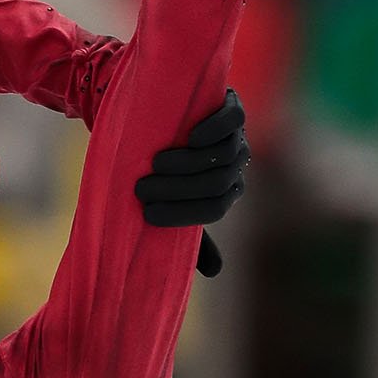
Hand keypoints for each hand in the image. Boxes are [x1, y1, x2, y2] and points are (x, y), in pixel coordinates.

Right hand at [132, 87, 250, 277]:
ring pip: (222, 155)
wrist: (161, 115)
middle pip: (215, 183)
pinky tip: (189, 137)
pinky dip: (213, 131)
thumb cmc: (162, 167)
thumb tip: (216, 273)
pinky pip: (232, 121)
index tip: (147, 214)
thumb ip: (191, 232)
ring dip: (187, 163)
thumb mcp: (172, 199)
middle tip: (141, 188)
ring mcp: (236, 134)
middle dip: (176, 189)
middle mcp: (236, 166)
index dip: (181, 214)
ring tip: (155, 164)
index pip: (212, 209)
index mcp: (226, 192)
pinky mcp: (232, 104)